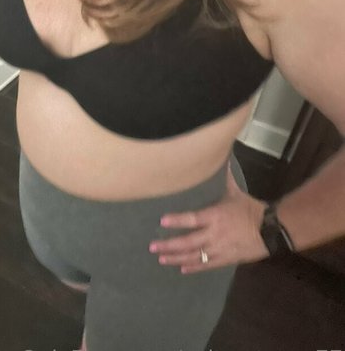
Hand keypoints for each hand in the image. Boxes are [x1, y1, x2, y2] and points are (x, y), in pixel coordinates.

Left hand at [149, 160, 269, 272]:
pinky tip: (182, 268)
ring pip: (194, 256)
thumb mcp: (235, 192)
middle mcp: (214, 234)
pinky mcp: (226, 259)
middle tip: (152, 246)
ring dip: (176, 258)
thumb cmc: (250, 209)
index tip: (162, 221)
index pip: (192, 219)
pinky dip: (193, 267)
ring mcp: (219, 249)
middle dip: (169, 244)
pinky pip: (207, 265)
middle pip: (188, 242)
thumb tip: (220, 155)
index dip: (176, 220)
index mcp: (215, 216)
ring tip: (161, 259)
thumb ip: (224, 178)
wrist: (271, 229)